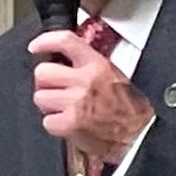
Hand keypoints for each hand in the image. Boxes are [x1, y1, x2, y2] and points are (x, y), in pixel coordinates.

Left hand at [28, 26, 152, 167]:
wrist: (139, 133)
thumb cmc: (127, 107)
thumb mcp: (112, 74)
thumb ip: (87, 65)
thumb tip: (64, 62)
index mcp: (97, 64)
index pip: (65, 41)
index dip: (45, 41)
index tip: (35, 47)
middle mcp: (85, 80)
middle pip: (42, 72)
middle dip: (45, 83)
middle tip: (56, 90)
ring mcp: (76, 102)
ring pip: (40, 97)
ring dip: (48, 105)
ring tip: (63, 109)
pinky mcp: (71, 123)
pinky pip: (47, 121)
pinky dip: (54, 125)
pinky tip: (67, 124)